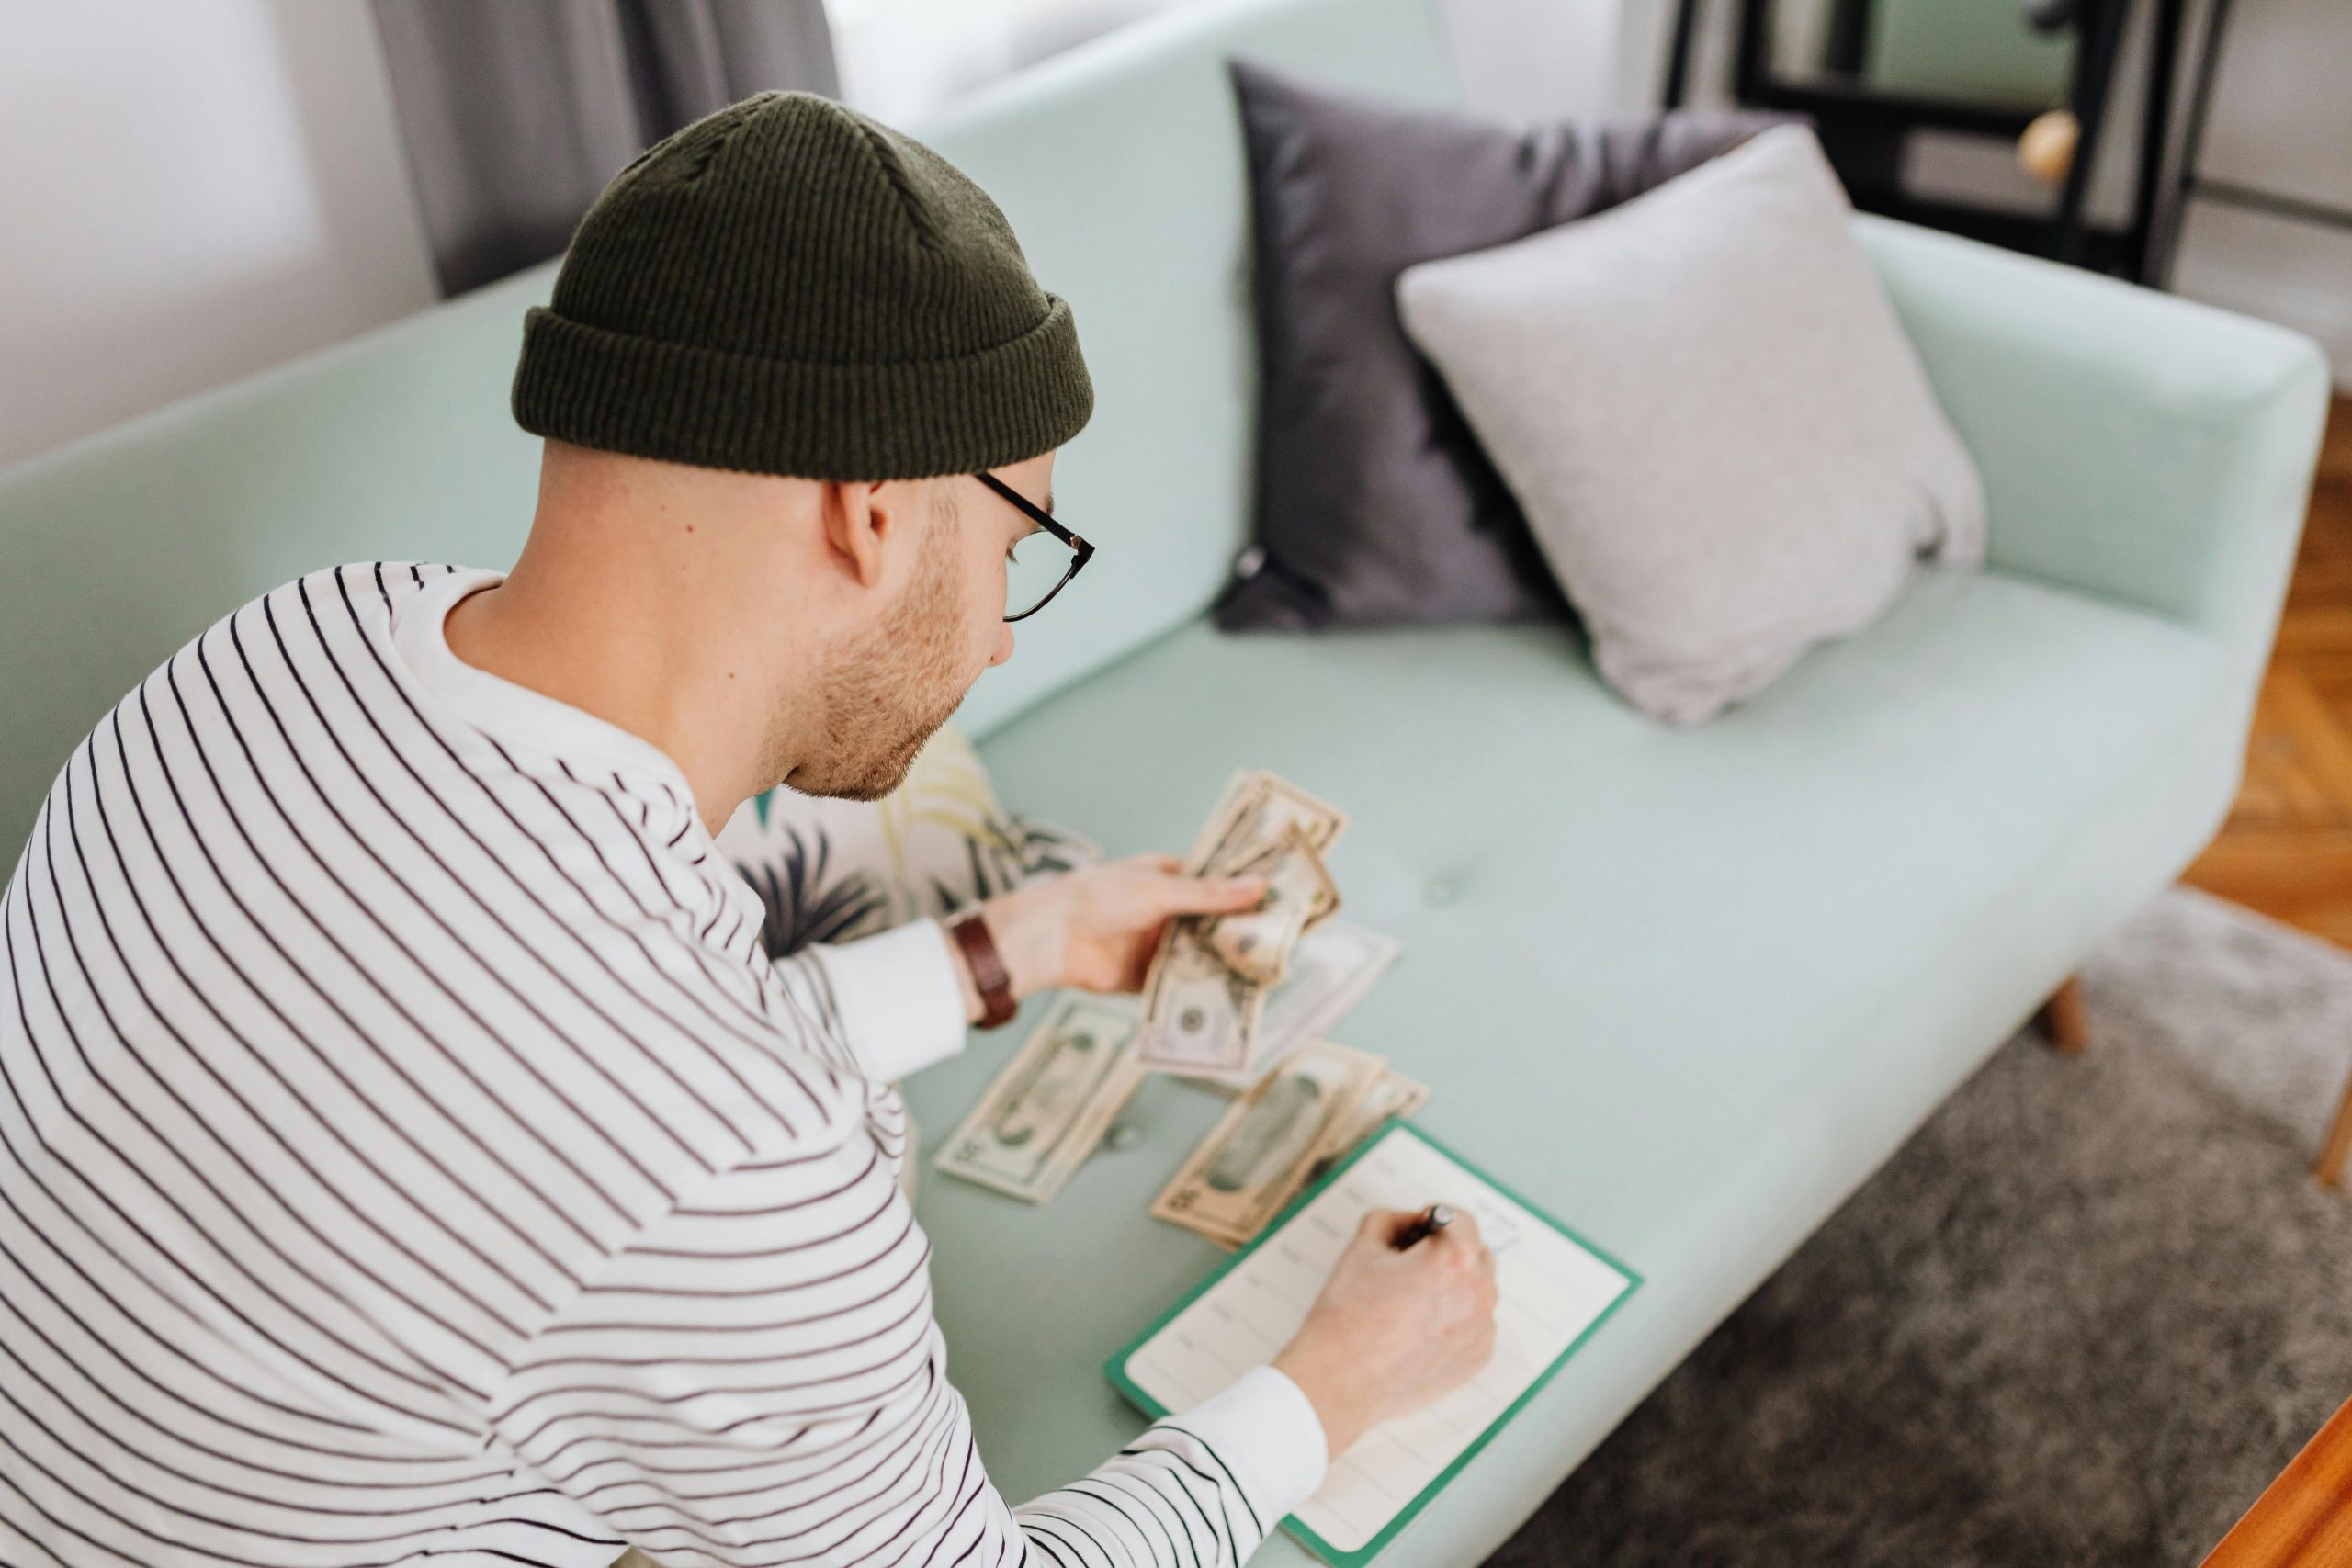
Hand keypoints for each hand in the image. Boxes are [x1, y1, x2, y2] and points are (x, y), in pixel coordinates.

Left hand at [960, 854, 1266, 1016]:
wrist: (1052, 938)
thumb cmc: (1099, 898)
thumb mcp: (1160, 891)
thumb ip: (1210, 895)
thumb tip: (1259, 887)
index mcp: (1169, 879)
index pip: (1218, 883)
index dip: (1248, 891)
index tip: (1285, 899)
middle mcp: (1167, 913)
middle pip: (1215, 924)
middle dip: (1243, 933)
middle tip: (1286, 942)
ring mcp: (1158, 946)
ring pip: (1202, 955)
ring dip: (1226, 963)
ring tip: (1270, 972)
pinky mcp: (1148, 978)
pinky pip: (1182, 985)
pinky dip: (1203, 990)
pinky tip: (1234, 999)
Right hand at [1271, 1207, 1498, 1458]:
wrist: (1340, 1382)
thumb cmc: (1348, 1317)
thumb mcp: (1361, 1248)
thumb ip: (1391, 1220)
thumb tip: (1410, 1222)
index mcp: (1453, 1259)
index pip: (1460, 1219)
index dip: (1433, 1219)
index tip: (1418, 1230)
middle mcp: (1477, 1293)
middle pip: (1474, 1254)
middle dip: (1447, 1253)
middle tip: (1410, 1267)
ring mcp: (1481, 1329)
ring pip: (1475, 1291)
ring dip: (1453, 1288)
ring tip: (1411, 1305)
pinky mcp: (1477, 1359)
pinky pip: (1474, 1325)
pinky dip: (1454, 1321)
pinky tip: (1418, 1332)